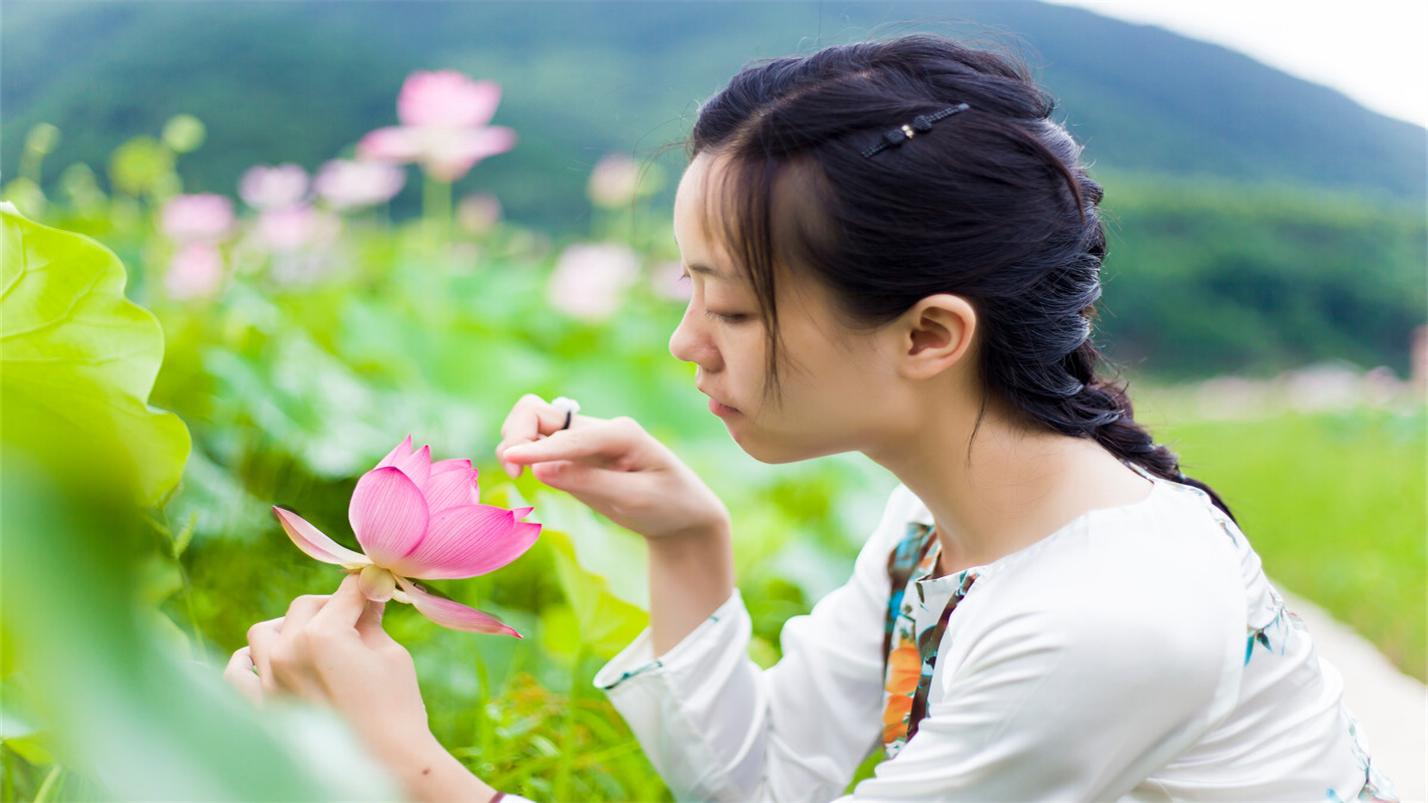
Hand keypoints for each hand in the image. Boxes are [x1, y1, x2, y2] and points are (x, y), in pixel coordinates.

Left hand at [226, 575, 502, 802]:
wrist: (387, 763)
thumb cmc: (397, 708)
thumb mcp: (391, 655)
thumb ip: (370, 621)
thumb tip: (365, 598)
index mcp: (323, 635)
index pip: (344, 592)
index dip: (364, 587)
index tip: (375, 587)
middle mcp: (287, 652)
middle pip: (305, 607)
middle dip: (331, 606)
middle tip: (356, 618)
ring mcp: (269, 681)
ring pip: (264, 633)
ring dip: (288, 628)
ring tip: (312, 638)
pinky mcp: (261, 707)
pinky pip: (236, 674)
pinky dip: (248, 661)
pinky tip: (267, 659)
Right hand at [494, 394, 730, 541]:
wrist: (682, 515)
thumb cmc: (668, 504)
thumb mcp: (635, 498)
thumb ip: (589, 482)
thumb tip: (539, 468)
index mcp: (621, 432)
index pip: (570, 435)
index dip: (538, 448)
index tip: (511, 461)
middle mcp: (598, 428)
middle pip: (537, 411)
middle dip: (516, 434)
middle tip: (513, 472)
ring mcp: (584, 439)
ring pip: (532, 421)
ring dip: (515, 440)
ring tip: (515, 473)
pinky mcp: (574, 455)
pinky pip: (537, 442)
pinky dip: (522, 452)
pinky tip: (523, 474)